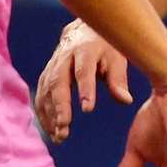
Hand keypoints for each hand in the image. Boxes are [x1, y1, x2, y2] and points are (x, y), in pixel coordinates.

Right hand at [35, 20, 131, 142]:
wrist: (84, 30)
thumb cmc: (105, 46)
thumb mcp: (116, 57)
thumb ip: (118, 79)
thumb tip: (125, 100)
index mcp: (85, 50)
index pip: (84, 70)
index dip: (85, 89)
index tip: (87, 108)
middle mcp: (65, 57)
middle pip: (58, 81)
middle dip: (60, 105)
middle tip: (64, 127)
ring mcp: (53, 65)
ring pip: (46, 90)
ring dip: (50, 114)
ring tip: (59, 136)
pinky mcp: (46, 74)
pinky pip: (41, 94)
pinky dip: (43, 113)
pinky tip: (50, 130)